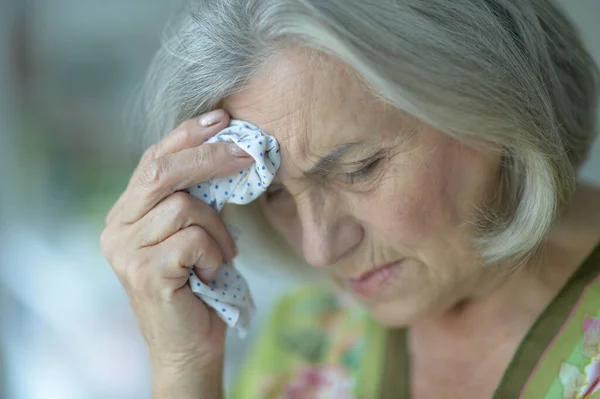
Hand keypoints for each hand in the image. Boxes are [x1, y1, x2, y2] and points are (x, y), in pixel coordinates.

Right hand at [100, 110, 252, 391]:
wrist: (189, 344)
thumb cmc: (197, 285)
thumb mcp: (195, 232)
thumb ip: (196, 197)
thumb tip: (228, 149)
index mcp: (126, 213)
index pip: (153, 160)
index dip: (187, 135)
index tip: (221, 118)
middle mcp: (116, 227)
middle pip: (162, 172)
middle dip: (211, 157)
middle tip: (248, 155)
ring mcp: (125, 251)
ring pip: (184, 207)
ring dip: (218, 229)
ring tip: (223, 254)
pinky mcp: (144, 272)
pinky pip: (193, 238)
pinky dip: (215, 252)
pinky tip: (211, 272)